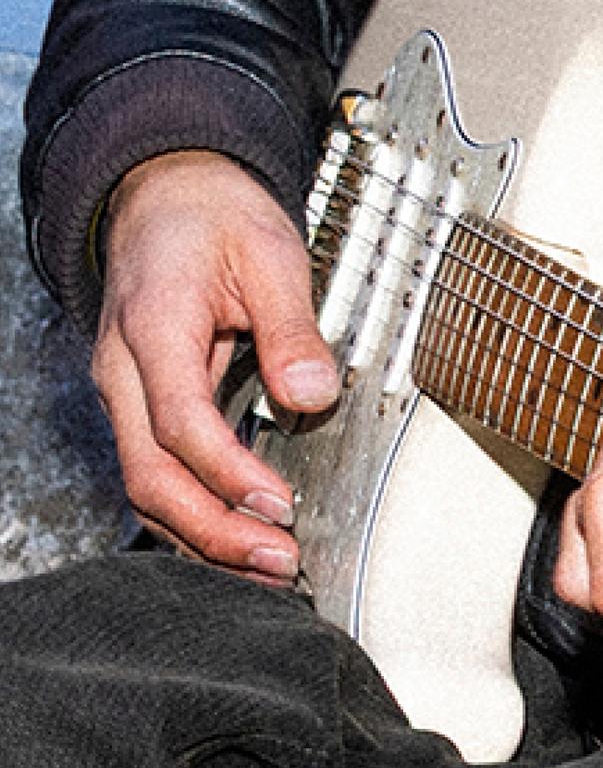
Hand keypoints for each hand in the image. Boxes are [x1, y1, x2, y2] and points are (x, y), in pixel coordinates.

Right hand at [94, 151, 338, 579]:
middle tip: (279, 560)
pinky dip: (194, 522)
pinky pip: (156, 479)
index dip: (230, 474)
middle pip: (150, 476)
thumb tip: (312, 393)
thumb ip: (292, 327)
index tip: (280, 505)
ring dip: (204, 541)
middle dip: (214, 531)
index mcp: (153, 326)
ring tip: (267, 571)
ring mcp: (126, 396)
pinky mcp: (140, 412)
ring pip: (146, 490)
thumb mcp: (269, 252)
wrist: (168, 195)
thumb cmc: (214, 218)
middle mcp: (125, 371)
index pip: (181, 422)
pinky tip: (238, 546)